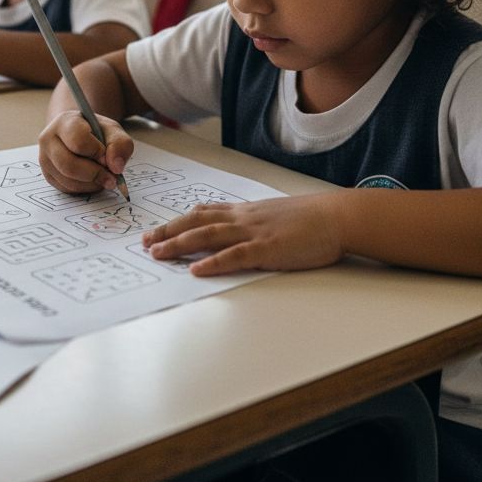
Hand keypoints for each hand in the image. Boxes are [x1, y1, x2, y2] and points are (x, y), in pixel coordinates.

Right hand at [38, 110, 134, 193]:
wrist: (78, 134)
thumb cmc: (95, 131)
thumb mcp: (113, 130)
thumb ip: (120, 144)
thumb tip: (116, 167)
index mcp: (65, 122)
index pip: (78, 140)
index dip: (96, 152)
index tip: (106, 155)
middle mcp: (48, 139)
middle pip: (69, 165)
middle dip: (94, 174)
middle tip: (112, 177)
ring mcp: (45, 158)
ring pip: (68, 180)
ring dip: (91, 184)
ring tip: (104, 177)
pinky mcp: (48, 175)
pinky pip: (66, 189)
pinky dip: (84, 188)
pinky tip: (93, 180)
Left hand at [141, 193, 346, 275]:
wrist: (336, 216)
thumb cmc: (311, 219)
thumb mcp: (274, 216)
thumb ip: (253, 223)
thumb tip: (237, 234)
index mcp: (245, 211)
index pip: (203, 212)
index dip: (178, 221)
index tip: (157, 228)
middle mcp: (243, 218)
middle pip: (196, 222)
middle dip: (168, 231)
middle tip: (145, 242)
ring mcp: (253, 232)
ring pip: (207, 236)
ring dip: (179, 244)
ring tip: (158, 253)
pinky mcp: (267, 249)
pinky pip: (234, 256)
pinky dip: (212, 263)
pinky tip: (196, 270)